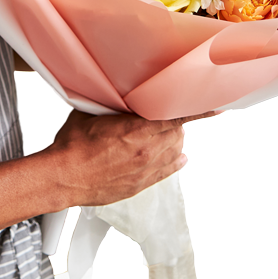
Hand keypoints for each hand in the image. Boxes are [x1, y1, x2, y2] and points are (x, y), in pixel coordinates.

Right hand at [45, 109, 218, 207]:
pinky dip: (176, 160)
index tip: (214, 105)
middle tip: (169, 114)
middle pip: (179, 133)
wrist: (63, 177)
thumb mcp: (92, 112)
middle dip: (178, 122)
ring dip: (176, 140)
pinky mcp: (141, 184)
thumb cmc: (73, 144)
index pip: (177, 117)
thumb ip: (113, 104)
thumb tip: (120, 94)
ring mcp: (145, 170)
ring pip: (177, 152)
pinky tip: (177, 156)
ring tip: (167, 133)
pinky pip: (170, 171)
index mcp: (137, 130)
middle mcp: (147, 151)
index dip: (197, 111)